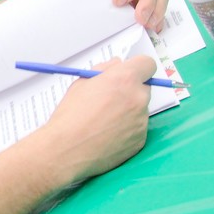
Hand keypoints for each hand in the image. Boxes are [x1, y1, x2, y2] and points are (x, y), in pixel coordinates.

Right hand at [38, 56, 152, 183]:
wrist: (66, 149)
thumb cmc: (70, 115)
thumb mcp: (81, 82)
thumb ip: (104, 70)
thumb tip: (117, 66)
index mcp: (124, 79)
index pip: (147, 64)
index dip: (137, 68)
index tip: (129, 74)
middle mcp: (138, 98)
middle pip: (144, 87)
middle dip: (130, 90)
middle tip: (110, 99)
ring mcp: (141, 121)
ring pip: (140, 110)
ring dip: (127, 111)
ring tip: (103, 121)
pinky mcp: (140, 140)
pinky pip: (137, 129)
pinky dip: (126, 130)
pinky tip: (106, 134)